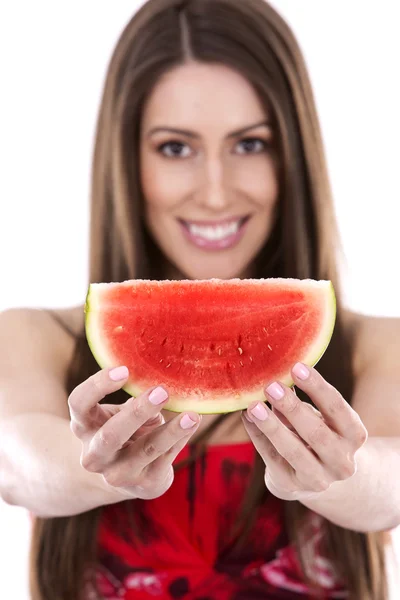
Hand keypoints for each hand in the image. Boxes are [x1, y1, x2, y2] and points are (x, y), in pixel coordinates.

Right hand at [68, 366, 200, 500]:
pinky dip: (180, 439)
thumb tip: (161, 381)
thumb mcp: (120, 413)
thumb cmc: (124, 431)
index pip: (78, 403)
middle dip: (137, 413)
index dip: (97, 386)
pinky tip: (192, 423)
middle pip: (110, 435)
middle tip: (162, 391)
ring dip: (170, 431)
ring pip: (145, 450)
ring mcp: (117, 474)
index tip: (124, 370)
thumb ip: (135, 399)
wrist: (126, 476)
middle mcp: (94, 454)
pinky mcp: (144, 484)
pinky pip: (166, 458)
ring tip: (191, 416)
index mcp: (84, 426)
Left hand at [242, 363, 367, 500]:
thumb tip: (277, 374)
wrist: (320, 475)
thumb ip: (303, 400)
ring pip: (294, 452)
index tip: (296, 367)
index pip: (338, 409)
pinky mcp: (293, 485)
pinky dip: (258, 437)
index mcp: (354, 436)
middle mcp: (342, 462)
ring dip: (272, 427)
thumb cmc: (320, 433)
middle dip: (292, 409)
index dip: (317, 388)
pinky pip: (272, 459)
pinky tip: (247, 418)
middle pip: (317, 434)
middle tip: (271, 386)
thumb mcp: (322, 417)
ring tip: (253, 406)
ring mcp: (319, 479)